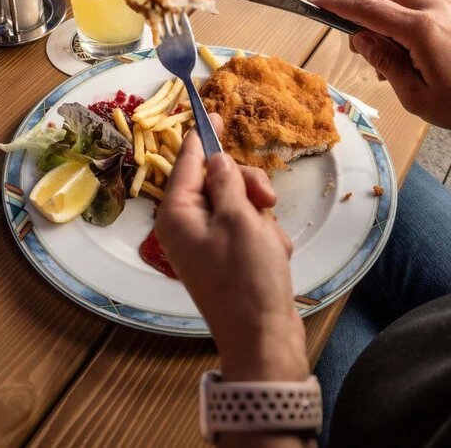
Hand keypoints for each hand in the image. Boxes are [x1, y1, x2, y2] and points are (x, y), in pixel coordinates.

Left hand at [154, 114, 307, 381]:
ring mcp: (206, 246)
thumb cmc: (247, 277)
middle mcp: (185, 227)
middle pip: (218, 182)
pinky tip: (273, 256)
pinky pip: (247, 231)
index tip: (214, 113)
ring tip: (271, 241)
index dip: (203, 137)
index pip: (188, 162)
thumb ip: (227, 182)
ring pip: (238, 205)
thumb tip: (215, 159)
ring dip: (260, 216)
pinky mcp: (227, 261)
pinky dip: (264, 238)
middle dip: (246, 187)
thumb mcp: (240, 218)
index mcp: (177, 214)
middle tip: (266, 200)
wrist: (262, 337)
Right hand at [312, 0, 450, 148]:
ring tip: (387, 60)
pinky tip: (407, 54)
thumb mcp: (414, 94)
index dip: (338, 5)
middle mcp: (434, 7)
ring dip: (382, 15)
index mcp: (421, 29)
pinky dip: (401, 18)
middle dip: (361, 5)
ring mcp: (448, 6)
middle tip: (358, 44)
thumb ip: (383, 61)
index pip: (368, 8)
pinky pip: (417, 4)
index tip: (315, 1)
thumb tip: (360, 39)